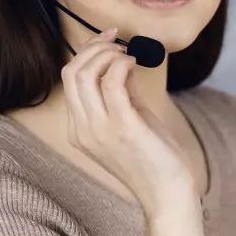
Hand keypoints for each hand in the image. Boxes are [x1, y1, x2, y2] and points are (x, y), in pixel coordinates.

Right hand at [62, 29, 194, 211]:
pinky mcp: (122, 126)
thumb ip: (121, 93)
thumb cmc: (153, 159)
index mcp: (78, 130)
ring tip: (128, 54)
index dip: (86, 53)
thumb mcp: (129, 121)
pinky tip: (136, 63)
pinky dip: (123, 63)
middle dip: (93, 48)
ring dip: (108, 53)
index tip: (109, 41)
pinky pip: (112, 81)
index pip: (69, 80)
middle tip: (118, 42)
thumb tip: (121, 61)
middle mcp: (82, 129)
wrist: (167, 194)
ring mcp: (99, 129)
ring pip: (85, 73)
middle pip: (71, 73)